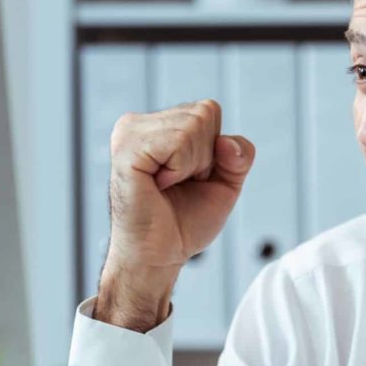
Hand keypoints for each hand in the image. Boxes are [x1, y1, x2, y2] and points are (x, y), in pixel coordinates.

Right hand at [96, 100, 254, 331]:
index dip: (214, 150)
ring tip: (167, 186)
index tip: (191, 177)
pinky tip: (159, 185)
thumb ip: (239, 154)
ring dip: (192, 165)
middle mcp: (138, 122)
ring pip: (194, 125)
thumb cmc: (186, 220)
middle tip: (179, 184)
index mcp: (157, 124)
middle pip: (205, 113)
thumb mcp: (227, 181)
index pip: (210, 110)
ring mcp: (128, 133)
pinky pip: (178, 142)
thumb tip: (225, 142)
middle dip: (205, 156)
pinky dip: (180, 169)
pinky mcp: (126, 150)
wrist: (160, 255)